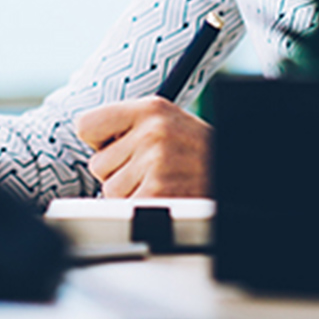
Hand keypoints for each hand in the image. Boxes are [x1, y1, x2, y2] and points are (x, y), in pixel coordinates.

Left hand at [75, 97, 210, 197]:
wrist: (232, 175)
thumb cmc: (196, 153)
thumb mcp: (167, 122)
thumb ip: (129, 125)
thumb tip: (86, 138)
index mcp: (151, 108)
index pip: (87, 125)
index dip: (99, 142)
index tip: (116, 147)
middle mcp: (152, 132)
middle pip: (97, 164)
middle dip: (118, 172)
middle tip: (151, 169)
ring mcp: (155, 164)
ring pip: (109, 191)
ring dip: (130, 193)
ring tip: (160, 182)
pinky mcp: (157, 194)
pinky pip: (125, 209)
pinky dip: (141, 210)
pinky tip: (163, 196)